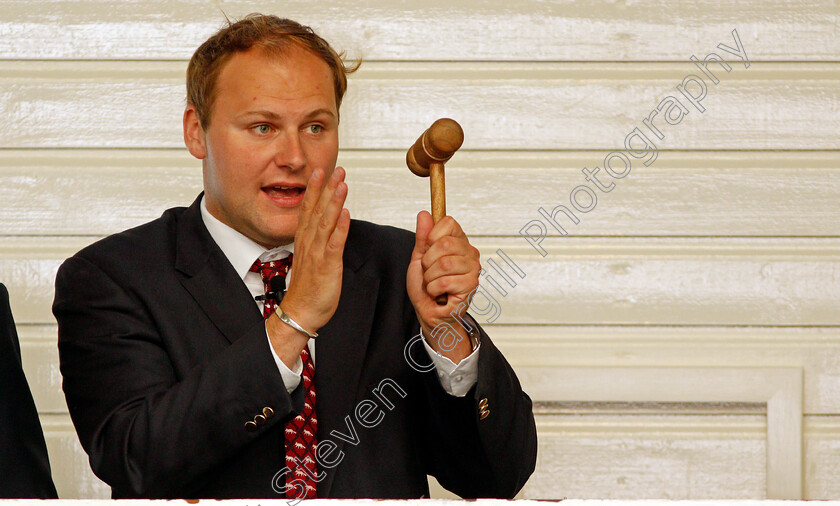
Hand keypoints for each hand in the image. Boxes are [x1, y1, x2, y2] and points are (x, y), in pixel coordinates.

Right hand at [278, 166, 349, 332]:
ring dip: (334, 202)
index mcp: (304, 241)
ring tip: (342, 184)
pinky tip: (345, 214)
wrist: (300, 312)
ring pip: (325, 222)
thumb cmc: (308, 290)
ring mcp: (317, 253)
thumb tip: (327, 226)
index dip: (315, 189)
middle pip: (317, 210)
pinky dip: (340, 228)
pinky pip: (334, 243)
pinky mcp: (327, 265)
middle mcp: (309, 243)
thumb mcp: (310, 260)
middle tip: (336, 169)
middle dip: (326, 188)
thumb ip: (317, 241)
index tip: (320, 172)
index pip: (308, 209)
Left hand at [406, 211, 480, 358]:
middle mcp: (469, 252)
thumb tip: (424, 214)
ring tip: (434, 284)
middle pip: (444, 243)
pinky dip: (433, 290)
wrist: (428, 311)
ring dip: (430, 277)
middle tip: (429, 272)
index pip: (448, 222)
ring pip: (444, 264)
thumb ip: (423, 237)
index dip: (431, 236)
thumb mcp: (419, 258)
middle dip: (428, 261)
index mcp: (458, 242)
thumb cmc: (426, 286)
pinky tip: (439, 294)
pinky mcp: (471, 286)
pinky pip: (444, 282)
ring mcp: (473, 269)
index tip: (428, 251)